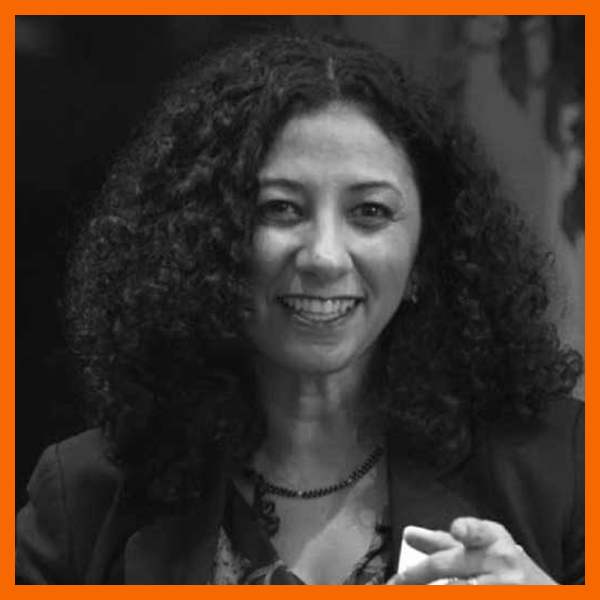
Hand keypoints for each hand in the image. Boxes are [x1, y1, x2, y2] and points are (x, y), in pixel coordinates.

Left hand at [387, 517, 557, 584]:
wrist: (543, 592)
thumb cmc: (503, 566)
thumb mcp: (480, 546)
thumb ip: (444, 541)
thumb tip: (409, 534)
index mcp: (491, 537)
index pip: (476, 530)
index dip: (467, 530)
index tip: (458, 530)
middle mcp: (500, 560)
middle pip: (448, 564)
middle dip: (414, 576)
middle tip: (393, 584)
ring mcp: (505, 587)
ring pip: (457, 589)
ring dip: (428, 590)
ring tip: (403, 590)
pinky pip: (468, 595)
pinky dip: (447, 594)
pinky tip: (433, 594)